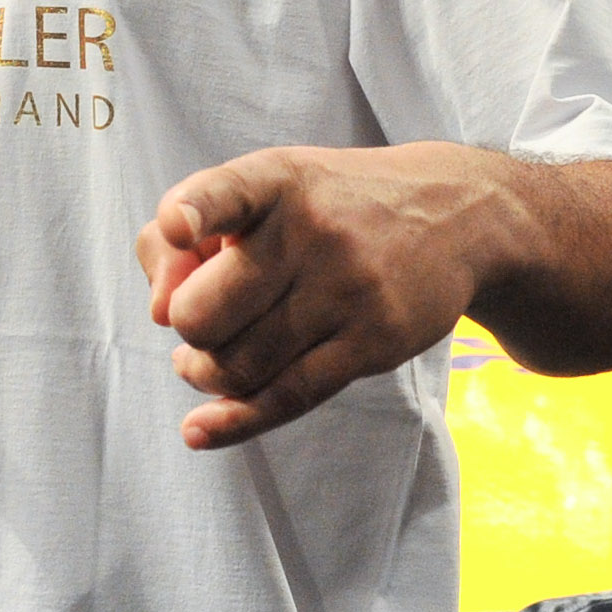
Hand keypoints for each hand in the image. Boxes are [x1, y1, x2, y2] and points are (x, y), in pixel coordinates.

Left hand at [136, 144, 500, 450]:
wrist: (454, 217)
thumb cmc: (330, 207)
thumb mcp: (267, 187)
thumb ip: (190, 229)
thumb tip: (156, 310)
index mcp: (275, 181)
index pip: (227, 192)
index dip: (195, 212)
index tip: (179, 227)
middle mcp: (311, 232)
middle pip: (203, 313)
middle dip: (186, 329)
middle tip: (202, 323)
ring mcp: (347, 290)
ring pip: (237, 365)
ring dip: (207, 373)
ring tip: (208, 361)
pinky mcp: (374, 342)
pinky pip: (287, 396)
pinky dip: (235, 421)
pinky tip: (200, 430)